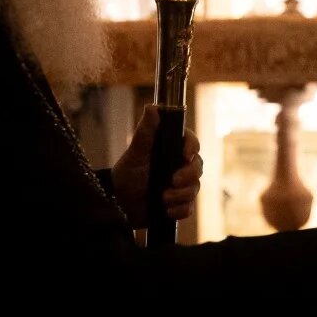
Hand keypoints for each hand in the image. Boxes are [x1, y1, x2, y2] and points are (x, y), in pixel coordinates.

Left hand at [112, 105, 200, 228]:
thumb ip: (146, 132)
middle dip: (188, 175)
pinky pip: (189, 207)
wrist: (119, 204)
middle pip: (198, 166)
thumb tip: (152, 107)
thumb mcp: (136, 153)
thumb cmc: (126, 174)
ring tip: (162, 198)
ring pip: (195, 188)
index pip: (191, 143)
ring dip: (180, 195)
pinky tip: (165, 210)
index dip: (192, 147)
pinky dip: (179, 209)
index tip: (184, 155)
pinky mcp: (178, 204)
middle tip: (172, 181)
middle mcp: (178, 166)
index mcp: (170, 150)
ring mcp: (180, 186)